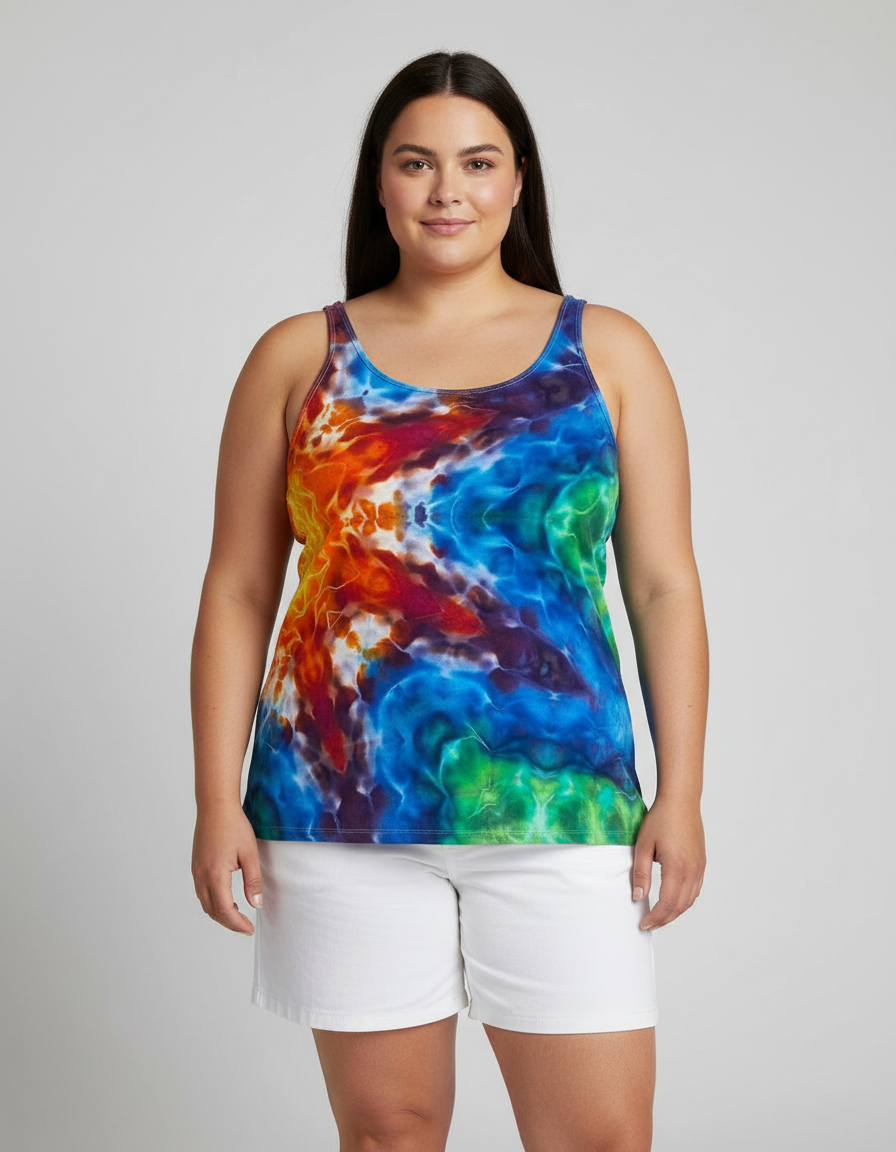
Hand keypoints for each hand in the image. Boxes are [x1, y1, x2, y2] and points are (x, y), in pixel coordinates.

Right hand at [191, 806, 262, 934]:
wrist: (215, 807)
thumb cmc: (234, 826)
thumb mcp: (250, 854)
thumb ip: (253, 881)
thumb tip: (256, 904)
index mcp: (215, 874)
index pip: (224, 910)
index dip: (237, 924)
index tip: (250, 929)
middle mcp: (201, 876)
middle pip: (212, 911)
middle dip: (229, 923)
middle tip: (246, 926)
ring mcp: (196, 871)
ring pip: (205, 903)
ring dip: (220, 914)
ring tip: (238, 915)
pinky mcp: (196, 866)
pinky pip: (202, 892)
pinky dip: (213, 902)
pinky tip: (227, 899)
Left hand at [632, 795, 705, 930]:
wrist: (681, 801)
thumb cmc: (661, 819)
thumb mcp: (643, 845)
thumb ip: (640, 873)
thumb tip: (637, 897)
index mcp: (677, 868)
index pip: (667, 903)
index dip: (655, 917)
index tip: (643, 924)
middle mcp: (692, 871)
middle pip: (680, 907)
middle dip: (664, 920)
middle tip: (649, 925)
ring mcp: (699, 867)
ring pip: (690, 900)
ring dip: (675, 912)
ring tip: (659, 917)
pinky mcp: (701, 863)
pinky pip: (695, 890)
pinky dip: (684, 901)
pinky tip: (673, 901)